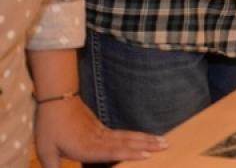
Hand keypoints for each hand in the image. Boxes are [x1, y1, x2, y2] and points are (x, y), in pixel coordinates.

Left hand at [34, 95, 165, 166]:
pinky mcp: (100, 127)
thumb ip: (52, 167)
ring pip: (127, 136)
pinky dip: (135, 136)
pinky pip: (121, 133)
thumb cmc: (49, 126)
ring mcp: (101, 132)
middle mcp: (98, 139)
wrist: (57, 100)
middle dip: (147, 144)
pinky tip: (143, 138)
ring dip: (145, 139)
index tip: (148, 154)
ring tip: (162, 140)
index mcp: (86, 147)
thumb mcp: (45, 151)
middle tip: (165, 145)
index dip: (130, 153)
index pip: (112, 151)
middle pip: (126, 142)